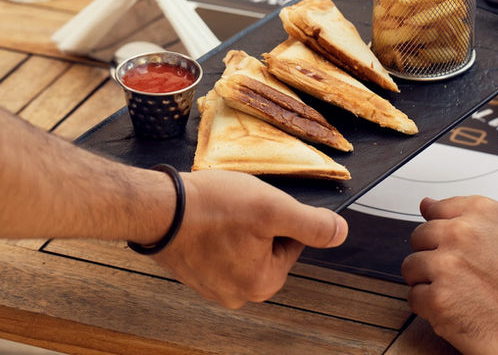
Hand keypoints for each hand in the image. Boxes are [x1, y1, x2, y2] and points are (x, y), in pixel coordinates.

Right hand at [153, 170, 346, 307]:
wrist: (157, 207)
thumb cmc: (211, 208)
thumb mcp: (272, 208)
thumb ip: (312, 224)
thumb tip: (340, 233)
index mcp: (262, 284)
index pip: (292, 243)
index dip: (279, 216)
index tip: (259, 205)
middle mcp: (237, 293)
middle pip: (266, 246)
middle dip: (256, 222)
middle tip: (238, 205)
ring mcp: (211, 285)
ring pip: (241, 245)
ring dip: (235, 225)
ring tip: (219, 210)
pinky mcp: (192, 271)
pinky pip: (217, 248)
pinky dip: (215, 230)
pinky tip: (206, 218)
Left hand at [401, 196, 497, 354]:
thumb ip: (462, 213)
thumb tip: (426, 204)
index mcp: (479, 212)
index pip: (434, 210)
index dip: (441, 232)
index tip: (450, 244)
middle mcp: (460, 233)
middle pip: (419, 238)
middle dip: (432, 256)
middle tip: (456, 273)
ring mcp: (446, 265)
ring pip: (411, 267)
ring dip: (427, 281)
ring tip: (455, 291)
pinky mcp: (437, 298)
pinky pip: (414, 297)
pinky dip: (428, 307)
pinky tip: (452, 307)